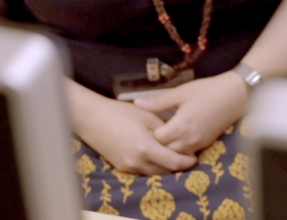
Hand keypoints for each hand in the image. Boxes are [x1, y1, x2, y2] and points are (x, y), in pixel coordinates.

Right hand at [68, 83, 196, 175]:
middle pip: (166, 171)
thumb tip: (180, 139)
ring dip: (166, 168)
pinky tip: (158, 157)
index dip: (187, 161)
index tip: (194, 157)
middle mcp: (137, 161)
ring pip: (155, 173)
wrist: (92, 118)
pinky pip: (143, 171)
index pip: (174, 162)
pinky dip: (153, 167)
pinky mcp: (122, 167)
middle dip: (179, 166)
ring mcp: (128, 166)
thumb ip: (164, 130)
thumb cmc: (119, 113)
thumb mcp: (146, 117)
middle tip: (188, 158)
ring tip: (174, 157)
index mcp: (145, 147)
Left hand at [133, 73, 249, 154]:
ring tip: (162, 136)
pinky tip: (176, 137)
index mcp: (181, 126)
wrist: (236, 95)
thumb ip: (158, 101)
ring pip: (176, 155)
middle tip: (149, 133)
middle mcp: (189, 139)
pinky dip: (179, 149)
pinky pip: (187, 152)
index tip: (144, 125)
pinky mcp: (206, 144)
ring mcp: (199, 144)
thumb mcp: (181, 92)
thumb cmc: (208, 90)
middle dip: (156, 144)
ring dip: (168, 148)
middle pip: (165, 151)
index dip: (148, 134)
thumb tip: (136, 103)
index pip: (156, 140)